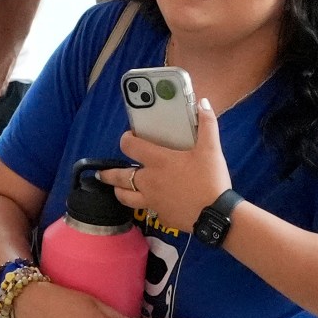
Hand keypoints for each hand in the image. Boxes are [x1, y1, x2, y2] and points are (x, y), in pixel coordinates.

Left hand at [104, 100, 233, 234]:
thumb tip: (203, 102)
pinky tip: (150, 202)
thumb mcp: (211, 149)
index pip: (130, 146)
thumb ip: (207, 125)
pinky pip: (147, 208)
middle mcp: (149, 181)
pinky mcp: (160, 215)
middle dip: (108, 173)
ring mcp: (152, 200)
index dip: (125, 139)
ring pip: (125, 196)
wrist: (215, 215)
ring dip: (119, 191)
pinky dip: (145, 204)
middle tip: (102, 172)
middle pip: (119, 176)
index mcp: (158, 161)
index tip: (128, 137)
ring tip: (118, 188)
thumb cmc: (210, 180)